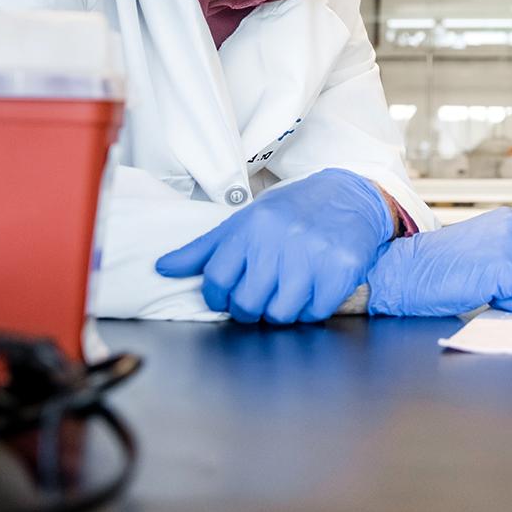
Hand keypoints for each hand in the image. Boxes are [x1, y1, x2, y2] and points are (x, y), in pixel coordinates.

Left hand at [154, 168, 391, 323]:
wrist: (349, 196)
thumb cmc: (291, 213)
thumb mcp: (245, 222)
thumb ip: (204, 250)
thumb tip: (162, 268)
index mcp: (251, 227)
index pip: (216, 280)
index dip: (219, 298)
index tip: (228, 296)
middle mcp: (280, 239)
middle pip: (248, 304)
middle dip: (250, 310)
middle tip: (260, 298)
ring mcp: (313, 255)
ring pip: (281, 314)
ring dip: (281, 311)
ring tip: (287, 292)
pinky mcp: (341, 269)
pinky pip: (314, 313)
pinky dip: (311, 309)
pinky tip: (312, 289)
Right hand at [366, 208, 511, 316]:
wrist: (402, 273)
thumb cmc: (436, 270)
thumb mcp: (484, 252)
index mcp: (510, 221)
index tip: (504, 287)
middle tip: (495, 292)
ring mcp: (509, 243)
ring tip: (486, 290)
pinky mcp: (503, 264)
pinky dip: (510, 307)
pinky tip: (482, 294)